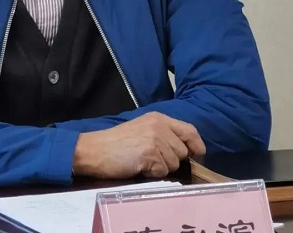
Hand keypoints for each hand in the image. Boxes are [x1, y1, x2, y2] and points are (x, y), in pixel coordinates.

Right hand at [72, 112, 205, 178]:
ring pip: (174, 164)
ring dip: (161, 167)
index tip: (197, 154)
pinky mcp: (149, 154)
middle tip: (152, 157)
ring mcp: (155, 140)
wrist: (96, 149)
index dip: (196, 144)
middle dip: (172, 159)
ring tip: (143, 161)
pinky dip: (153, 173)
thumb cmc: (118, 142)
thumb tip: (188, 150)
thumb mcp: (143, 128)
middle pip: (183, 151)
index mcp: (158, 118)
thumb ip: (164, 133)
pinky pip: (163, 172)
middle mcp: (159, 126)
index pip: (190, 130)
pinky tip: (139, 166)